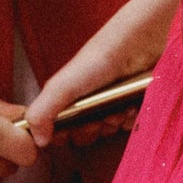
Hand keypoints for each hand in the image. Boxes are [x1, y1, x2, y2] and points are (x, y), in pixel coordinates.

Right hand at [25, 0, 178, 146]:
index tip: (70, 131)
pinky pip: (133, 125)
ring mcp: (115, 103)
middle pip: (86, 134)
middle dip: (91, 130)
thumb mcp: (65, 84)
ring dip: (113, 124)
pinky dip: (132, 120)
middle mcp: (91, 101)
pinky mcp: (137, 103)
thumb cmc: (101, 57)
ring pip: (109, 131)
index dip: (64, 135)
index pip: (60, 128)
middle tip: (98, 119)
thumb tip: (38, 141)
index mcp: (70, 96)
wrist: (145, 42)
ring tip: (119, 108)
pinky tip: (133, 107)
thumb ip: (43, 111)